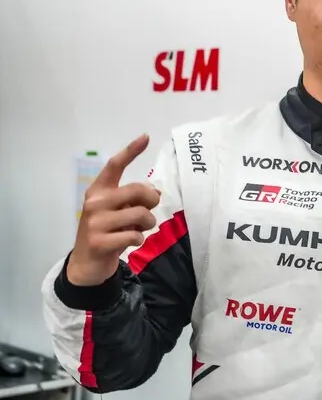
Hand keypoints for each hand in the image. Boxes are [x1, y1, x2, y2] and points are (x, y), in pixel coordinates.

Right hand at [67, 134, 160, 285]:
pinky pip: (135, 236)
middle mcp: (95, 202)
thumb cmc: (107, 232)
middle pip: (139, 190)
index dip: (131, 151)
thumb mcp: (117, 212)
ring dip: (146, 225)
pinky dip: (138, 240)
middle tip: (147, 212)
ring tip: (135, 230)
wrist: (86, 263)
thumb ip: (132, 199)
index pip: (115, 166)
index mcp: (99, 191)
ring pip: (141, 215)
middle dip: (151, 202)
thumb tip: (156, 192)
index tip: (146, 137)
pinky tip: (127, 243)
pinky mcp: (100, 241)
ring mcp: (95, 222)